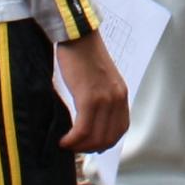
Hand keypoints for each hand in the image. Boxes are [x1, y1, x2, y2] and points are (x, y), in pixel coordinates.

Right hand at [56, 33, 129, 153]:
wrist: (78, 36)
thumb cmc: (83, 54)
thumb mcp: (99, 79)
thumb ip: (100, 98)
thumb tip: (90, 120)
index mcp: (121, 94)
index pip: (120, 129)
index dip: (105, 142)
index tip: (90, 145)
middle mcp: (117, 99)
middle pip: (108, 137)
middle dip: (90, 148)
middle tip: (74, 147)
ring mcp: (105, 99)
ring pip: (96, 137)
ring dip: (80, 146)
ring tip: (67, 144)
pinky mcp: (89, 98)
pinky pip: (83, 129)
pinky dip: (73, 140)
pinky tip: (63, 140)